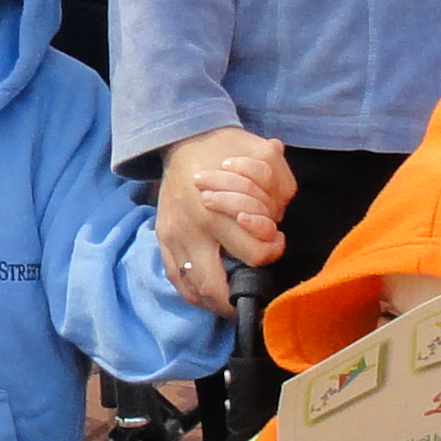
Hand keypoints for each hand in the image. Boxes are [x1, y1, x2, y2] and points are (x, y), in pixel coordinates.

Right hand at [151, 127, 290, 313]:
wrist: (182, 138)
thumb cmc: (225, 147)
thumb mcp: (261, 153)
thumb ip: (280, 184)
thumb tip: (277, 218)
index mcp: (213, 211)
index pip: (253, 253)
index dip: (271, 250)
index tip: (275, 240)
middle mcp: (188, 232)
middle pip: (217, 287)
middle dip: (242, 291)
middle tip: (256, 280)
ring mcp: (170, 239)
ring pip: (194, 292)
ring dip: (217, 302)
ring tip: (235, 296)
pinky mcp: (161, 241)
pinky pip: (176, 281)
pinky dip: (196, 294)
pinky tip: (212, 293)